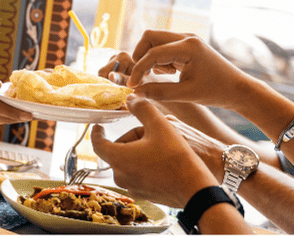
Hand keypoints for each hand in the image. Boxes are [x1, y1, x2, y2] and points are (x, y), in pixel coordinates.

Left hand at [90, 95, 218, 207]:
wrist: (196, 189)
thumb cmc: (177, 156)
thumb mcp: (160, 124)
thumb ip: (142, 107)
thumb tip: (130, 98)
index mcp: (118, 159)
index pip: (98, 143)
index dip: (97, 132)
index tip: (99, 125)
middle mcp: (120, 176)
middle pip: (117, 150)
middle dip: (130, 139)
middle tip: (150, 133)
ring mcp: (132, 187)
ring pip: (128, 162)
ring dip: (138, 151)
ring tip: (160, 147)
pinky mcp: (144, 194)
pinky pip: (138, 173)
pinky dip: (145, 164)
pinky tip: (163, 161)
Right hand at [125, 30, 254, 110]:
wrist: (239, 89)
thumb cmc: (216, 91)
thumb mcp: (186, 94)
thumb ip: (158, 92)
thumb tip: (135, 92)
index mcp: (188, 47)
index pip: (153, 53)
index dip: (139, 69)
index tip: (133, 85)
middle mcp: (187, 37)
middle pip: (150, 37)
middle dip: (140, 56)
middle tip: (140, 76)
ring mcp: (188, 39)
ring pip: (156, 40)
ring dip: (150, 57)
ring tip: (161, 76)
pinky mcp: (188, 45)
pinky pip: (165, 46)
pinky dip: (159, 58)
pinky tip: (169, 73)